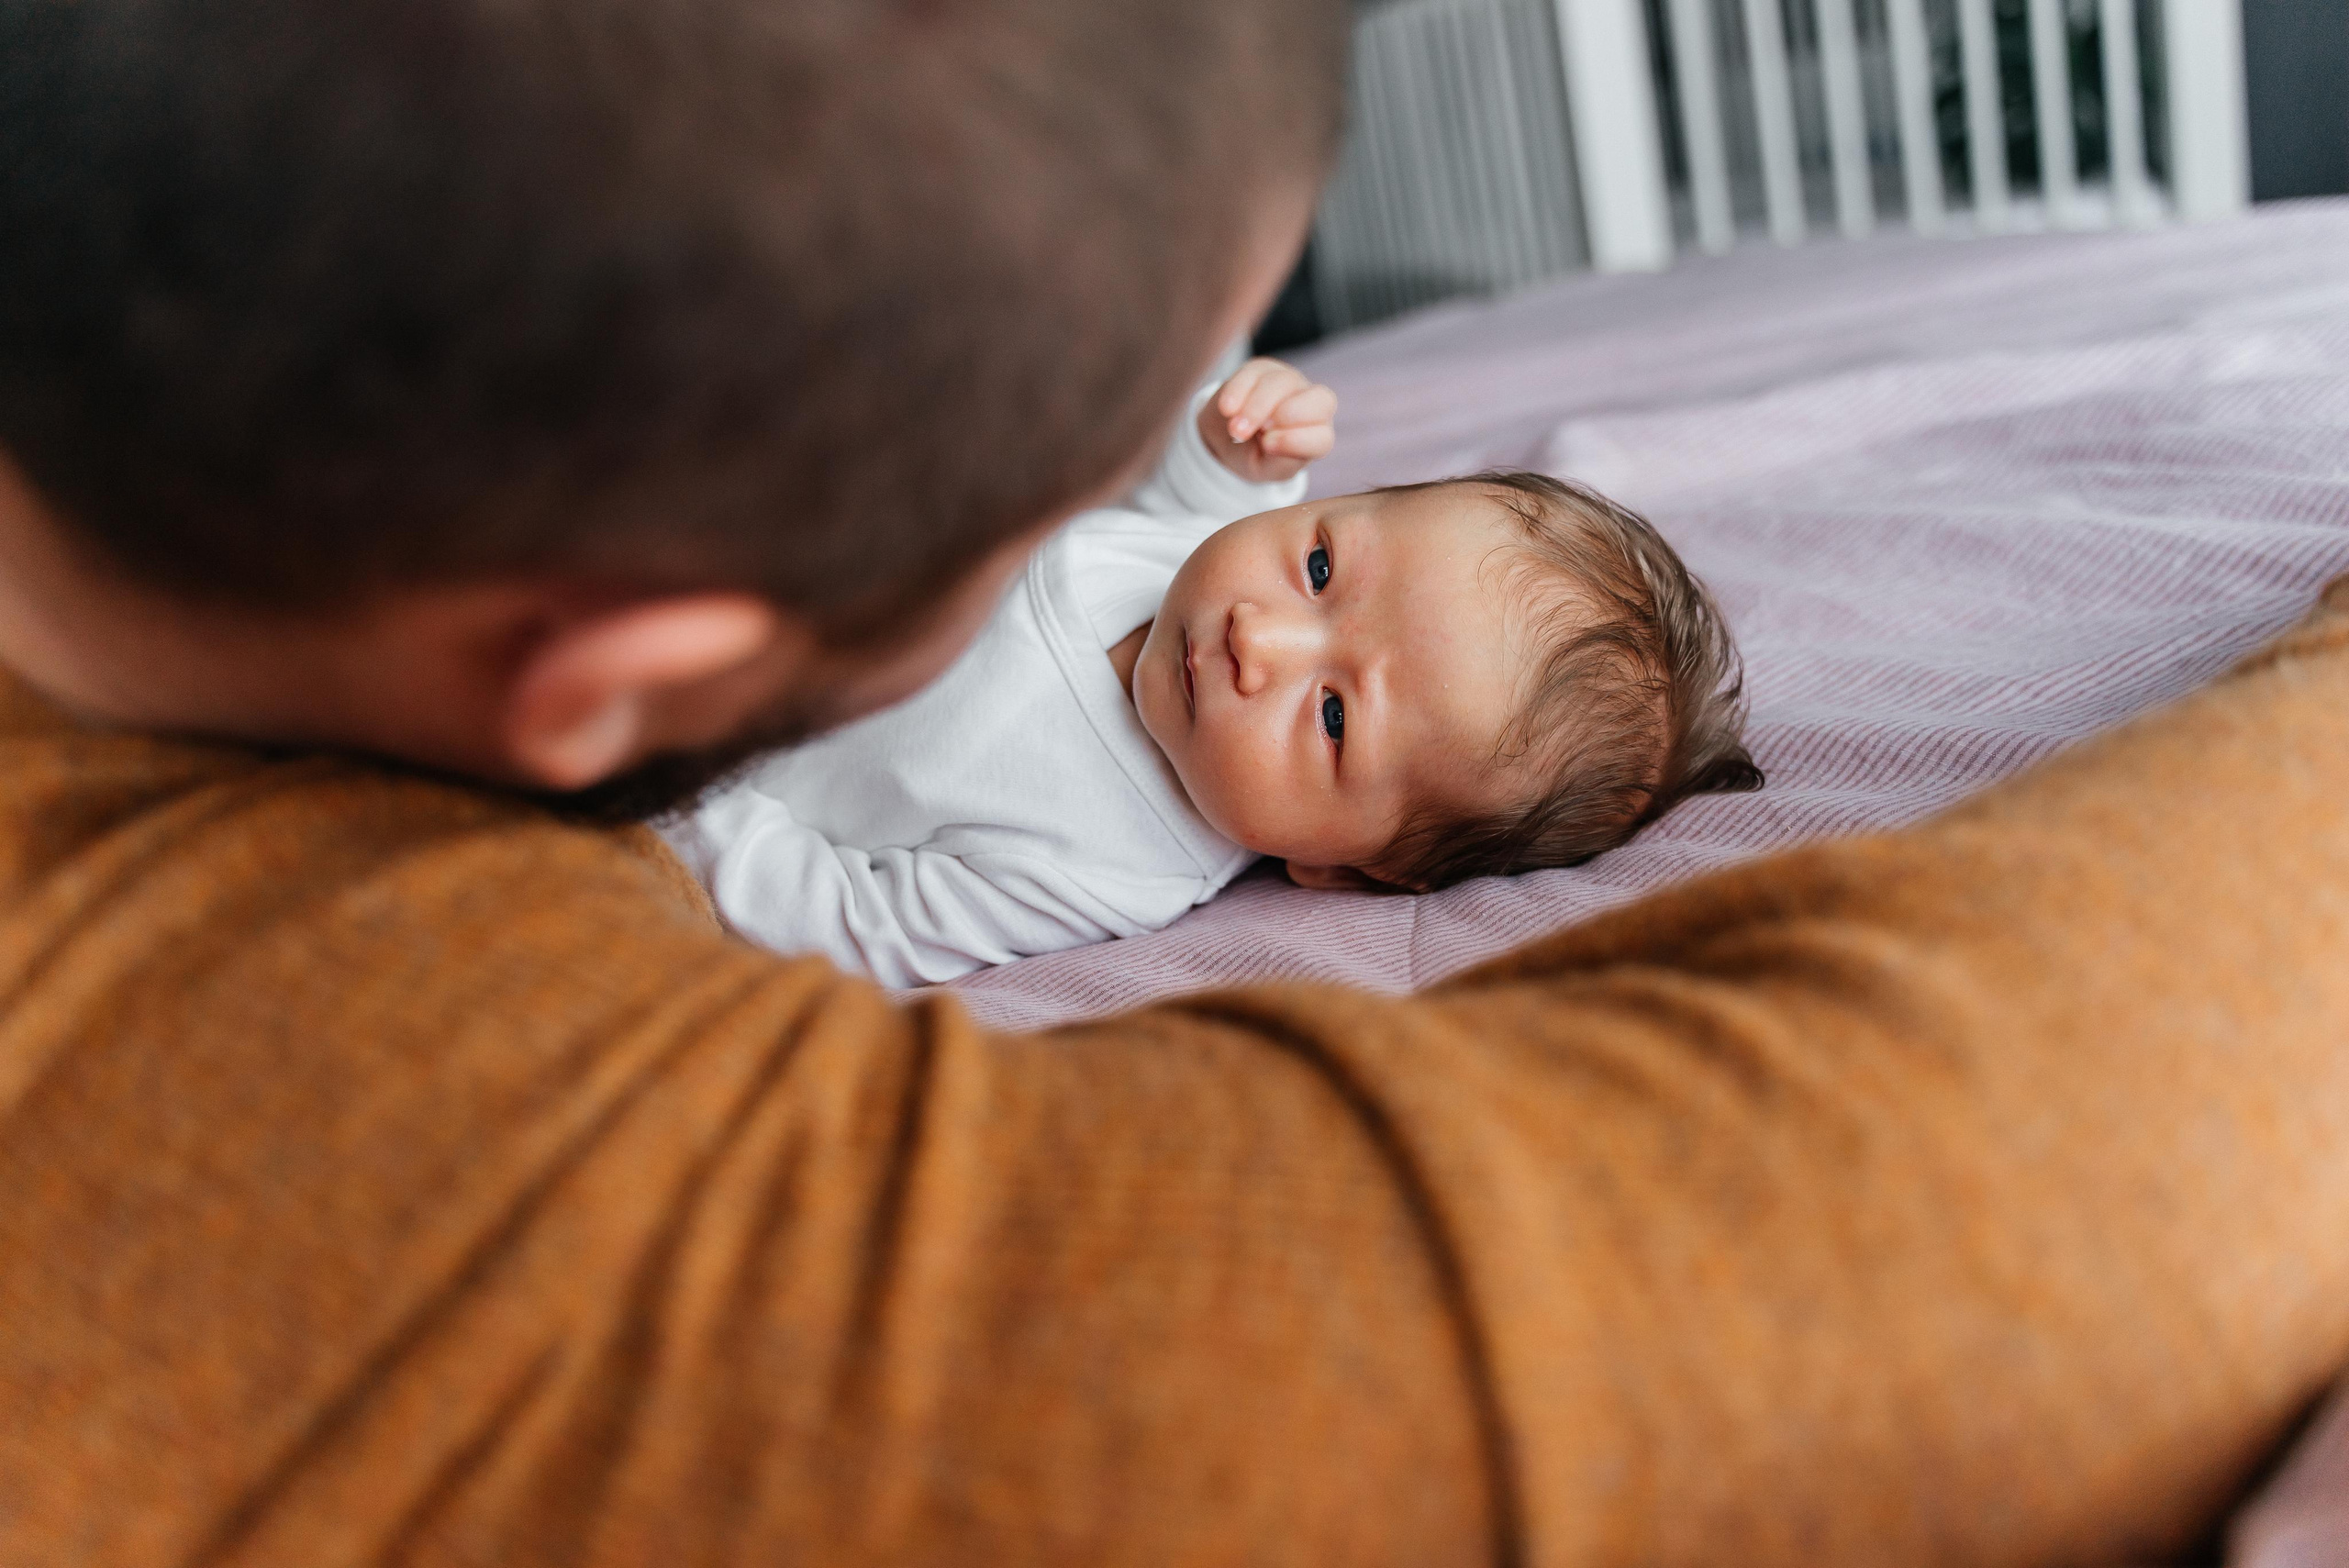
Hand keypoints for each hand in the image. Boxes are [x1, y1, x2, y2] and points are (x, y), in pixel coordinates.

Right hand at [1198, 357, 1336, 484]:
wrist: (1229, 437)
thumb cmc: (1257, 457)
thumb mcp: (1267, 469)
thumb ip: (1278, 460)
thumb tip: (1269, 437)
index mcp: (1317, 436)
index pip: (1323, 436)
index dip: (1298, 441)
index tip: (1267, 446)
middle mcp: (1312, 405)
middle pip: (1318, 399)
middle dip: (1284, 415)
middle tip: (1252, 434)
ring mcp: (1290, 382)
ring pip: (1282, 383)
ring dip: (1256, 407)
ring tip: (1234, 429)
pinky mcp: (1263, 369)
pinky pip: (1255, 373)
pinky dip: (1239, 391)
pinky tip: (1227, 410)